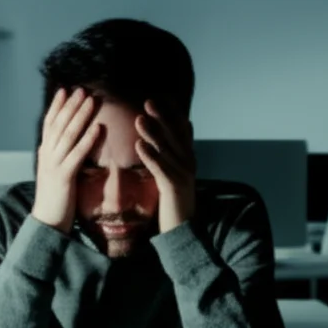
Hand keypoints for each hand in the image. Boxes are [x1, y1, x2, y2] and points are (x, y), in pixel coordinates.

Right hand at [32, 87, 101, 233]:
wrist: (48, 222)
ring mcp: (54, 165)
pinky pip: (77, 154)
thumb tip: (69, 144)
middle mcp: (47, 155)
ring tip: (90, 100)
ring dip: (80, 115)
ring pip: (67, 134)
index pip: (50, 124)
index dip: (57, 106)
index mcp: (45, 153)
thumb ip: (61, 157)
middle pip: (59, 124)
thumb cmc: (57, 199)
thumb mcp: (57, 173)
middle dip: (70, 105)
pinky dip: (87, 139)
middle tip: (81, 88)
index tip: (65, 90)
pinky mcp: (64, 177)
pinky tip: (97, 128)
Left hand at [135, 100, 196, 233]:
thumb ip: (174, 155)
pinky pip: (160, 168)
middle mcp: (189, 163)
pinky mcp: (174, 187)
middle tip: (148, 102)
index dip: (172, 114)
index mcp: (189, 158)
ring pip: (167, 150)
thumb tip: (174, 134)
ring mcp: (183, 175)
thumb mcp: (177, 174)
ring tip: (139, 119)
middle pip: (175, 136)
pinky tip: (139, 145)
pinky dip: (150, 155)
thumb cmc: (176, 201)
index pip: (182, 130)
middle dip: (163, 118)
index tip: (161, 98)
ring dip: (153, 133)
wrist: (183, 229)